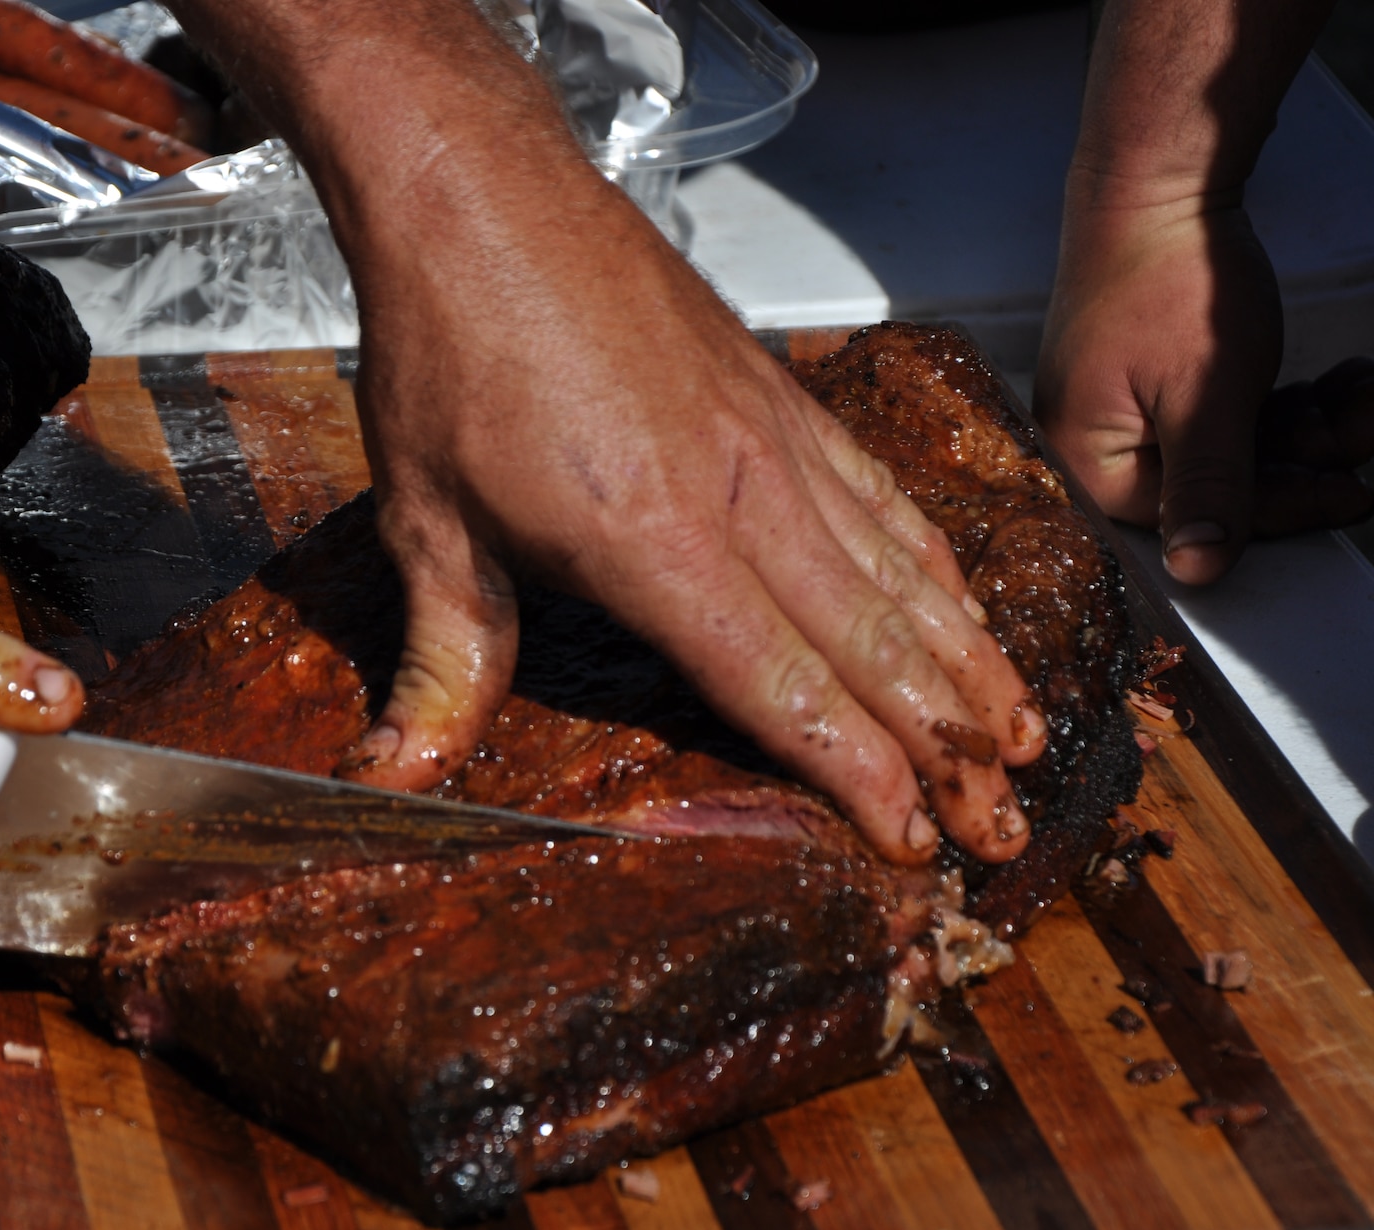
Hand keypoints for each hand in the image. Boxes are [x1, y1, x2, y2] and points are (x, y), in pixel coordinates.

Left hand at [165, 0, 1042, 863]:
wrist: (486, 197)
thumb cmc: (451, 351)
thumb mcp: (426, 524)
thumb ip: (442, 660)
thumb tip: (397, 769)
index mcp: (652, 543)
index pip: (783, 685)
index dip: (859, 773)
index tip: (917, 843)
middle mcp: (739, 494)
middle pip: (872, 643)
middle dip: (947, 746)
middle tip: (1006, 822)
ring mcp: (773, 439)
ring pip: (900, 570)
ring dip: (968, 661)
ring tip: (1022, 733)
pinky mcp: (781, 397)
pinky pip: (880, 494)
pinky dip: (932, 560)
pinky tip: (960, 601)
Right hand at [1036, 192, 1373, 585]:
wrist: (1153, 185)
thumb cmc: (1166, 278)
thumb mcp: (1206, 396)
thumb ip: (1208, 489)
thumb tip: (1195, 573)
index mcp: (1089, 460)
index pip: (1193, 515)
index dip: (1281, 506)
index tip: (1351, 493)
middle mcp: (1096, 443)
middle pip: (1219, 483)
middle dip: (1307, 452)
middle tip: (1370, 424)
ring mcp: (1124, 410)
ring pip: (1236, 446)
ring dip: (1310, 424)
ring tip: (1362, 392)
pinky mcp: (1149, 382)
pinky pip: (1228, 414)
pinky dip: (1286, 400)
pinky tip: (1335, 383)